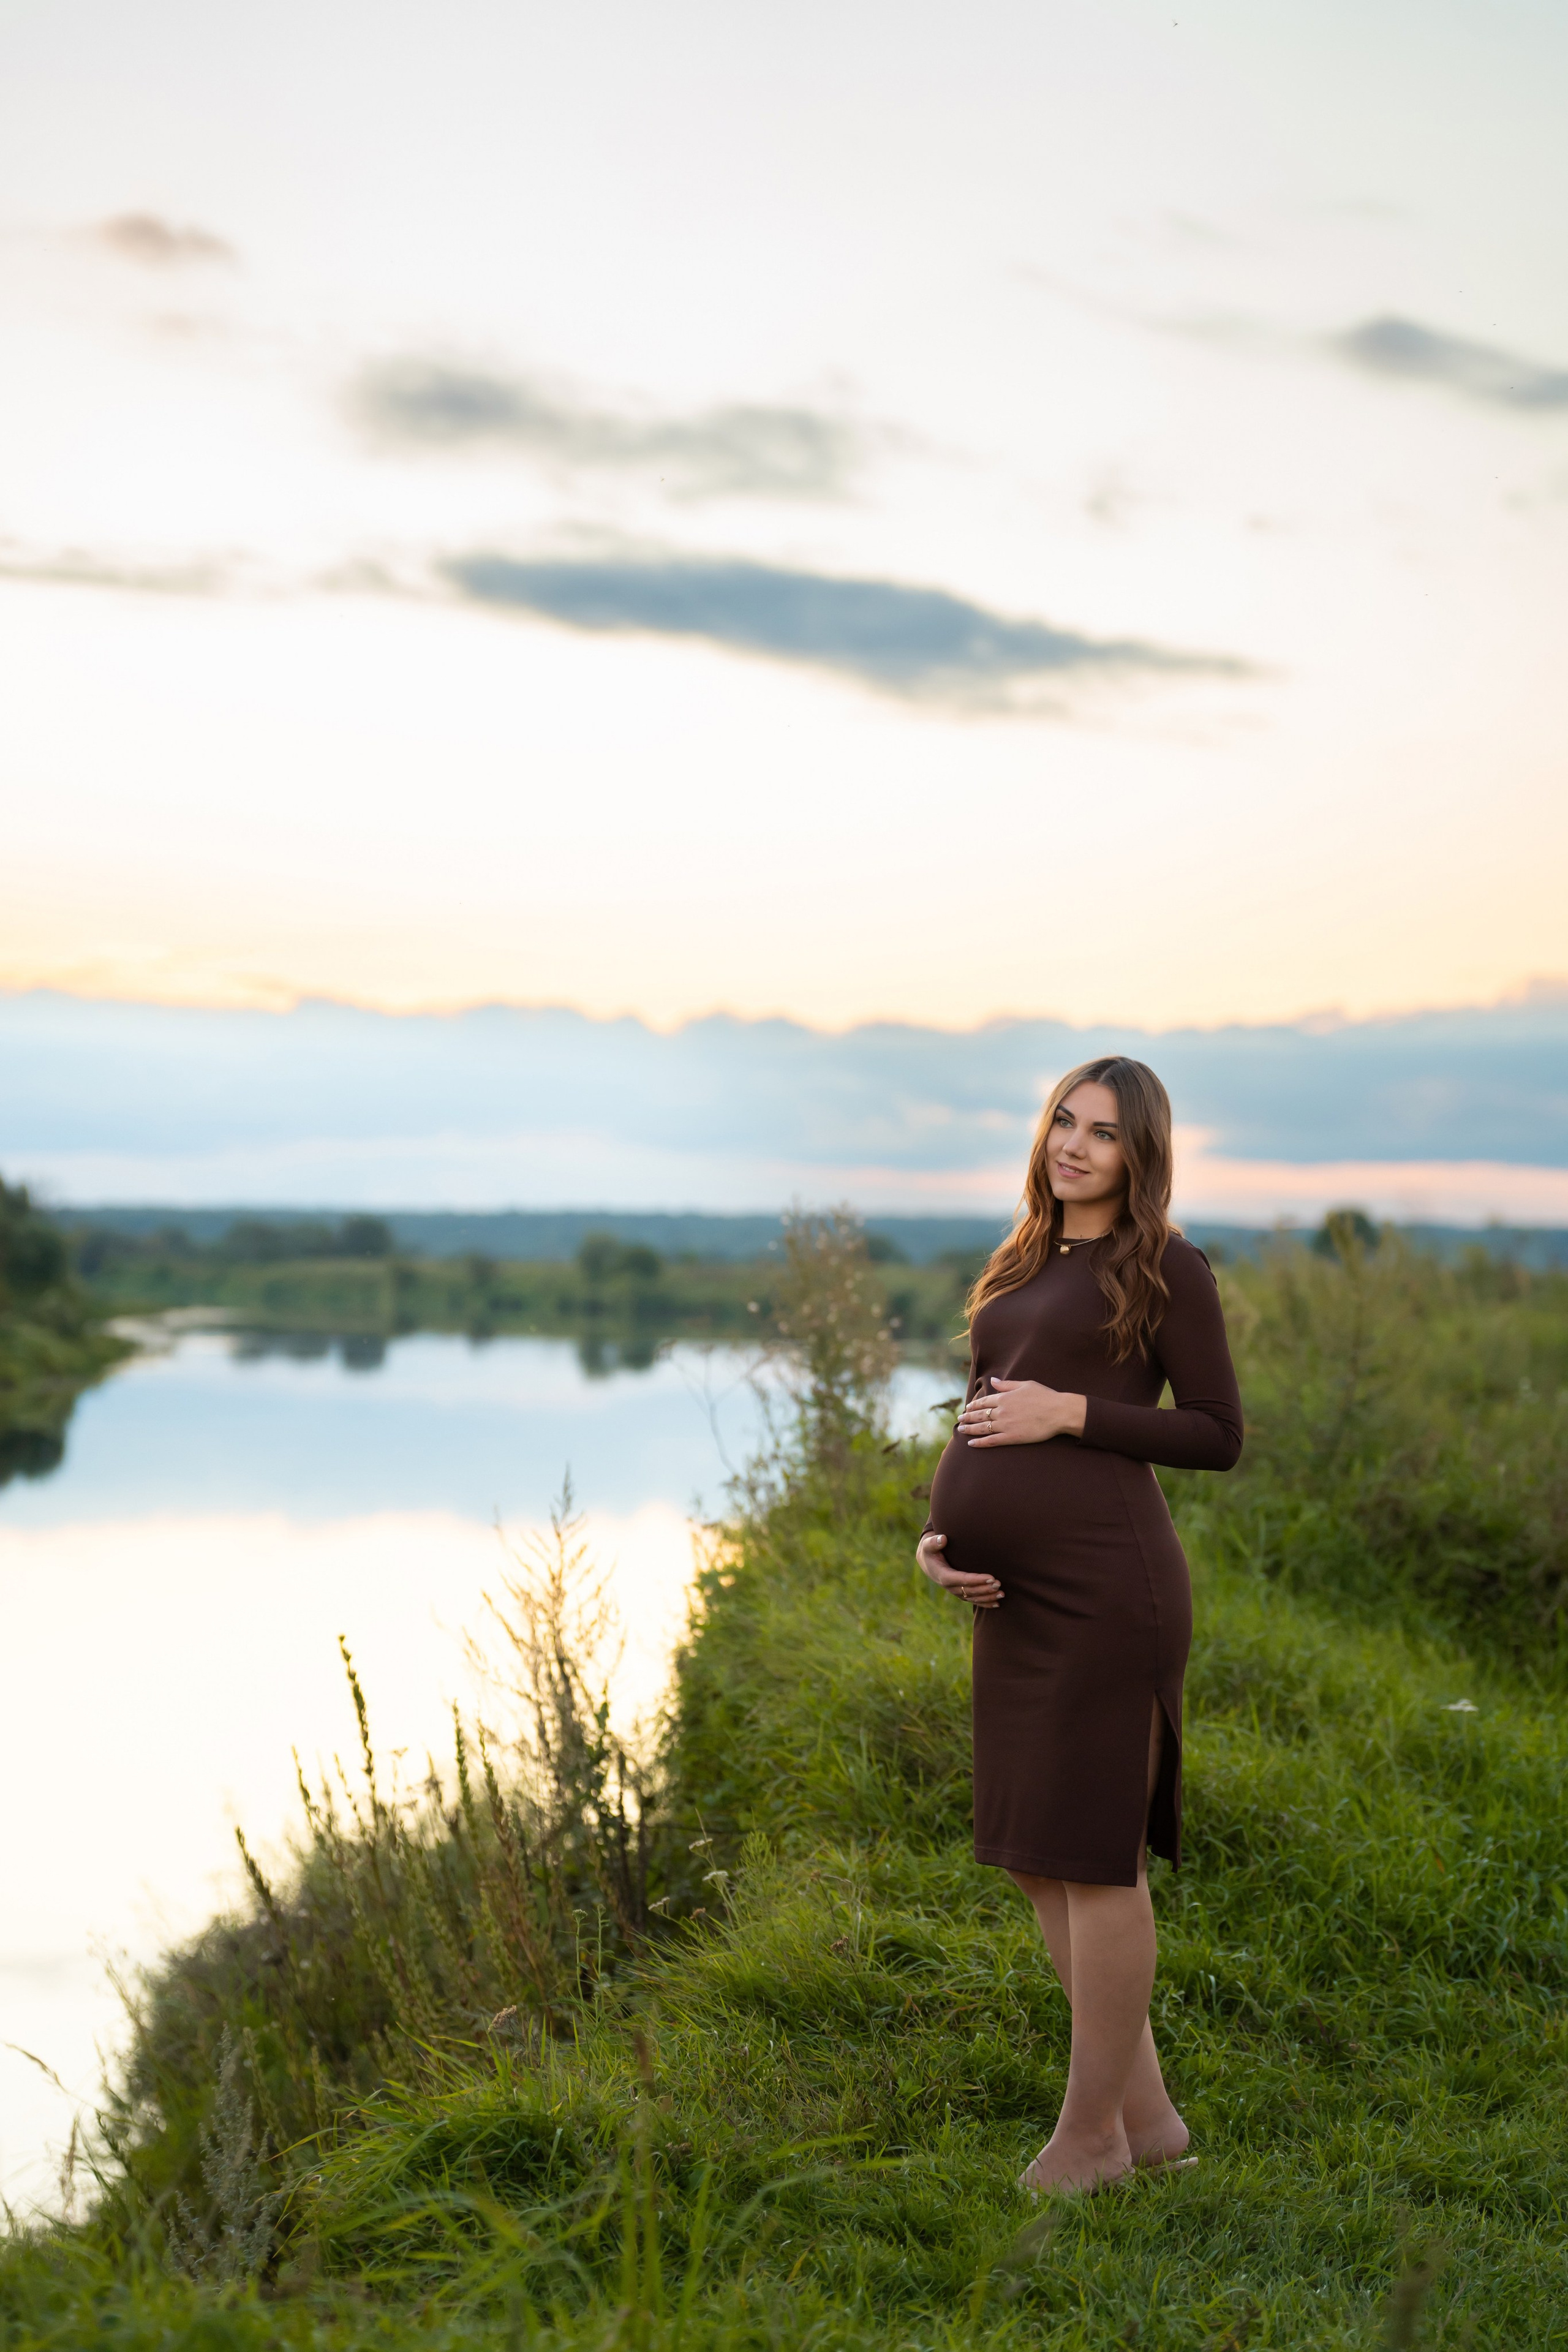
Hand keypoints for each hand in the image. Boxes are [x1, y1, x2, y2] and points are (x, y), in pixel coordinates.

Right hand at [916, 1530, 1002, 1608]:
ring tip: (1001, 1593)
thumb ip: (934, 1542)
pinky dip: (985, 1603)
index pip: (962, 1579)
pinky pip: (973, 1600)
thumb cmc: (931, 1550)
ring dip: (987, 1597)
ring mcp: (956, 1591)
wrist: (929, 1562)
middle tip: (999, 1583)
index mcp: (943, 1575)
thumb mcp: (928, 1545)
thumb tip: (942, 1539)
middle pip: (969, 1590)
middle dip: (985, 1588)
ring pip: (973, 1598)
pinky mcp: (961, 1593)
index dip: (976, 1580)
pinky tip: (997, 1603)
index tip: (991, 1577)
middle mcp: (950, 1587)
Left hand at [956, 1377, 1086, 1446]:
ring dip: (969, 1429)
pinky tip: (971, 1444)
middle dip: (967, 1416)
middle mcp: (1001, 1411)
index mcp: (1004, 1397)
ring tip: (961, 1429)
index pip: (984, 1402)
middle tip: (960, 1418)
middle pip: (979, 1415)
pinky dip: (980, 1443)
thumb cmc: (1045, 1396)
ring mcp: (1005, 1425)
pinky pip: (991, 1441)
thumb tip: (993, 1380)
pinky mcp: (1011, 1438)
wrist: (1058, 1412)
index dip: (974, 1405)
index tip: (967, 1407)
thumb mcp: (1025, 1385)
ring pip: (982, 1428)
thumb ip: (1007, 1384)